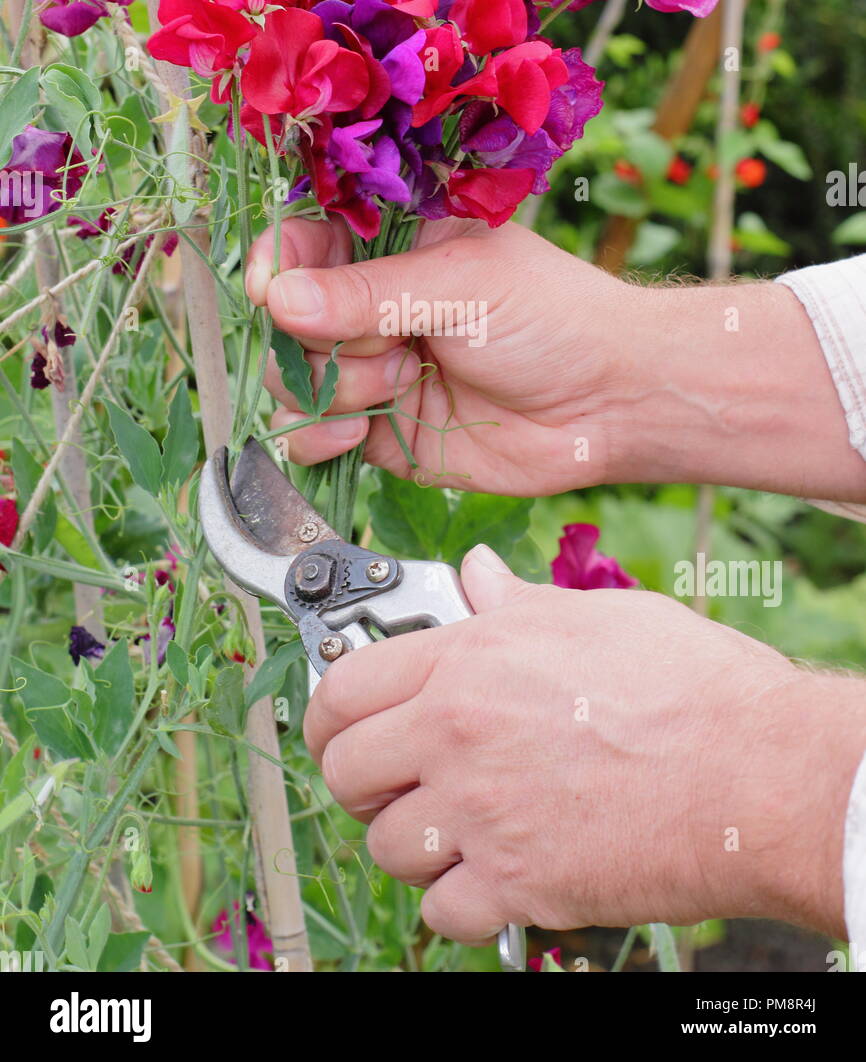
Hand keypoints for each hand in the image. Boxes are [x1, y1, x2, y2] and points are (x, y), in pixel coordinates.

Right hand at [246, 215, 865, 500]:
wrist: (609, 404)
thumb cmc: (554, 319)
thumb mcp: (462, 287)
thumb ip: (368, 296)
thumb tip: (277, 298)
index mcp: (394, 247)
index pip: (304, 242)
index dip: (278, 264)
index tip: (271, 287)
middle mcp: (374, 306)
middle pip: (287, 318)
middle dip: (316, 338)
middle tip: (383, 345)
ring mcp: (373, 369)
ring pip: (294, 379)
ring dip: (332, 387)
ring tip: (402, 384)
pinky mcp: (379, 430)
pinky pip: (312, 435)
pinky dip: (319, 437)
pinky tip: (360, 432)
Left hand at [304, 548, 865, 942]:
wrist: (758, 772)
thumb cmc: (692, 687)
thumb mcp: (596, 617)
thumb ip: (516, 603)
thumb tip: (478, 574)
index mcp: (470, 659)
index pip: (345, 685)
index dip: (329, 711)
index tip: (339, 726)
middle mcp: (458, 733)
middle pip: (346, 769)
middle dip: (361, 780)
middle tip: (395, 781)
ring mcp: (482, 812)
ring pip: (387, 846)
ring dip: (412, 844)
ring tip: (456, 829)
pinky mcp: (517, 884)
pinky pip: (441, 912)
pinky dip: (458, 904)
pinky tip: (492, 878)